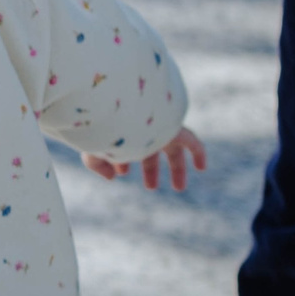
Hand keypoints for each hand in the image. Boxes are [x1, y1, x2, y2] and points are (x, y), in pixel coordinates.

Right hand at [84, 127, 205, 192]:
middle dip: (150, 170)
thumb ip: (97, 165)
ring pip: (173, 150)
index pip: (128, 148)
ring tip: (179, 188)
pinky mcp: (176, 129)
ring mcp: (161, 128)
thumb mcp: (93, 149)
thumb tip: (113, 177)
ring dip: (176, 169)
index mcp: (125, 131)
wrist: (119, 107)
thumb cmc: (103, 129)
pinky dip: (198, 154)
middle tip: (150, 187)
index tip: (120, 173)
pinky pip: (192, 142)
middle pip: (152, 151)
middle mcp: (144, 129)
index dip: (122, 163)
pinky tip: (202, 169)